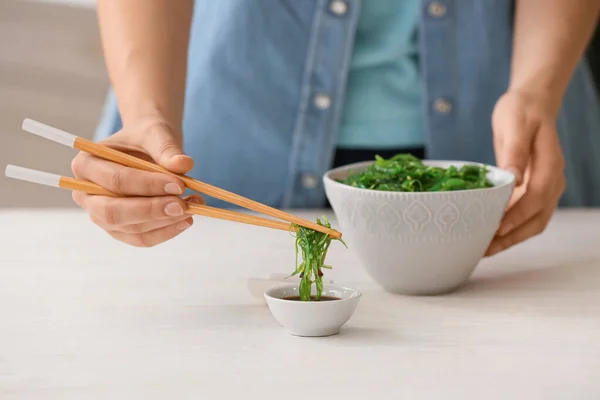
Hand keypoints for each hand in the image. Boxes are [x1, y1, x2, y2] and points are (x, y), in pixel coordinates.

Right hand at [71, 119, 203, 246]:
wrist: (148, 146)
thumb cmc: (146, 137)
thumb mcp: (156, 134)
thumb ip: (167, 148)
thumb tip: (183, 164)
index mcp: (86, 164)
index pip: (116, 180)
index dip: (148, 185)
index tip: (179, 184)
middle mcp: (86, 194)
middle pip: (114, 212)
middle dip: (152, 210)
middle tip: (183, 205)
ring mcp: (101, 215)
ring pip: (131, 229)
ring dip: (165, 223)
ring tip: (194, 207)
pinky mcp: (119, 230)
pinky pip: (142, 239)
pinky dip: (167, 231)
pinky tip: (187, 219)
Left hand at [486, 90, 565, 255]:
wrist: (531, 104)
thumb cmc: (521, 112)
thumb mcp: (514, 125)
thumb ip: (515, 152)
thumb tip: (514, 179)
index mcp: (550, 165)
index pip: (536, 198)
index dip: (517, 216)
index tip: (497, 229)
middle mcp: (552, 181)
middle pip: (537, 218)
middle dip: (512, 237)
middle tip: (485, 250)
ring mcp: (545, 188)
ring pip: (533, 222)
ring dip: (512, 238)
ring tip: (485, 249)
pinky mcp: (534, 190)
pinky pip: (526, 216)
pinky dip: (511, 229)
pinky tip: (491, 235)